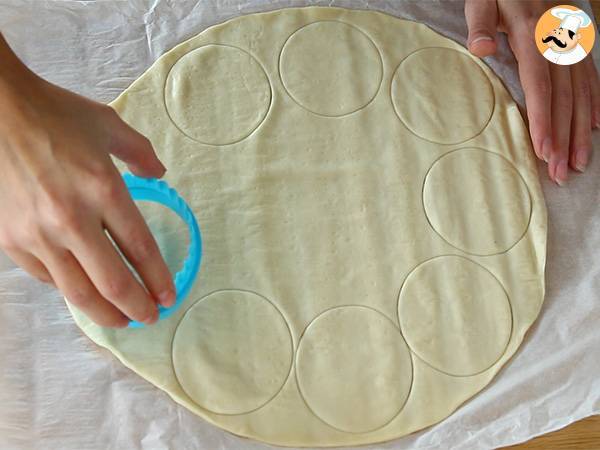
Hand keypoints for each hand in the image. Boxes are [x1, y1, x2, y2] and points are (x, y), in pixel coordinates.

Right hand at [0, 34, 174, 327]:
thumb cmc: (54, 114)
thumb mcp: (109, 124)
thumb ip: (141, 153)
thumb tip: (161, 174)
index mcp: (104, 190)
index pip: (141, 249)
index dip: (158, 279)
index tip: (169, 297)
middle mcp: (72, 219)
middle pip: (113, 282)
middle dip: (137, 307)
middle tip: (150, 317)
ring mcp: (38, 233)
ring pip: (78, 292)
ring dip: (105, 313)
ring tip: (122, 320)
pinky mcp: (11, 239)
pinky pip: (47, 277)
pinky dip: (69, 289)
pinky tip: (83, 291)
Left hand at [464, 0, 599, 184]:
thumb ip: (481, 24)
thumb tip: (482, 48)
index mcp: (533, 34)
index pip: (539, 86)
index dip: (544, 120)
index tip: (544, 150)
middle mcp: (559, 42)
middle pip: (563, 98)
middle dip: (564, 138)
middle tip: (561, 173)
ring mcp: (571, 43)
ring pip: (580, 92)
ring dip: (581, 130)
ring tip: (579, 162)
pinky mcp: (576, 43)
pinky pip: (589, 76)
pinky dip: (593, 102)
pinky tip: (595, 126)